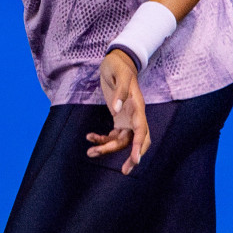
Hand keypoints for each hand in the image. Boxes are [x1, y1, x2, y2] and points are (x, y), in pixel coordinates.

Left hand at [86, 48, 149, 173]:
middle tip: (124, 171)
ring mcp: (127, 119)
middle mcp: (134, 116)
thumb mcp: (119, 75)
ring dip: (108, 148)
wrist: (117, 60)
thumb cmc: (119, 66)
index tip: (136, 160)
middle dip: (132, 157)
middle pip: (136, 141)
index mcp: (137, 107)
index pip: (142, 131)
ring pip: (121, 141)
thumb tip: (116, 110)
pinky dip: (102, 139)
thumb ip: (119, 92)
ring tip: (90, 152)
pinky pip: (113, 134)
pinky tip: (90, 137)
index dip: (139, 146)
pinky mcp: (119, 118)